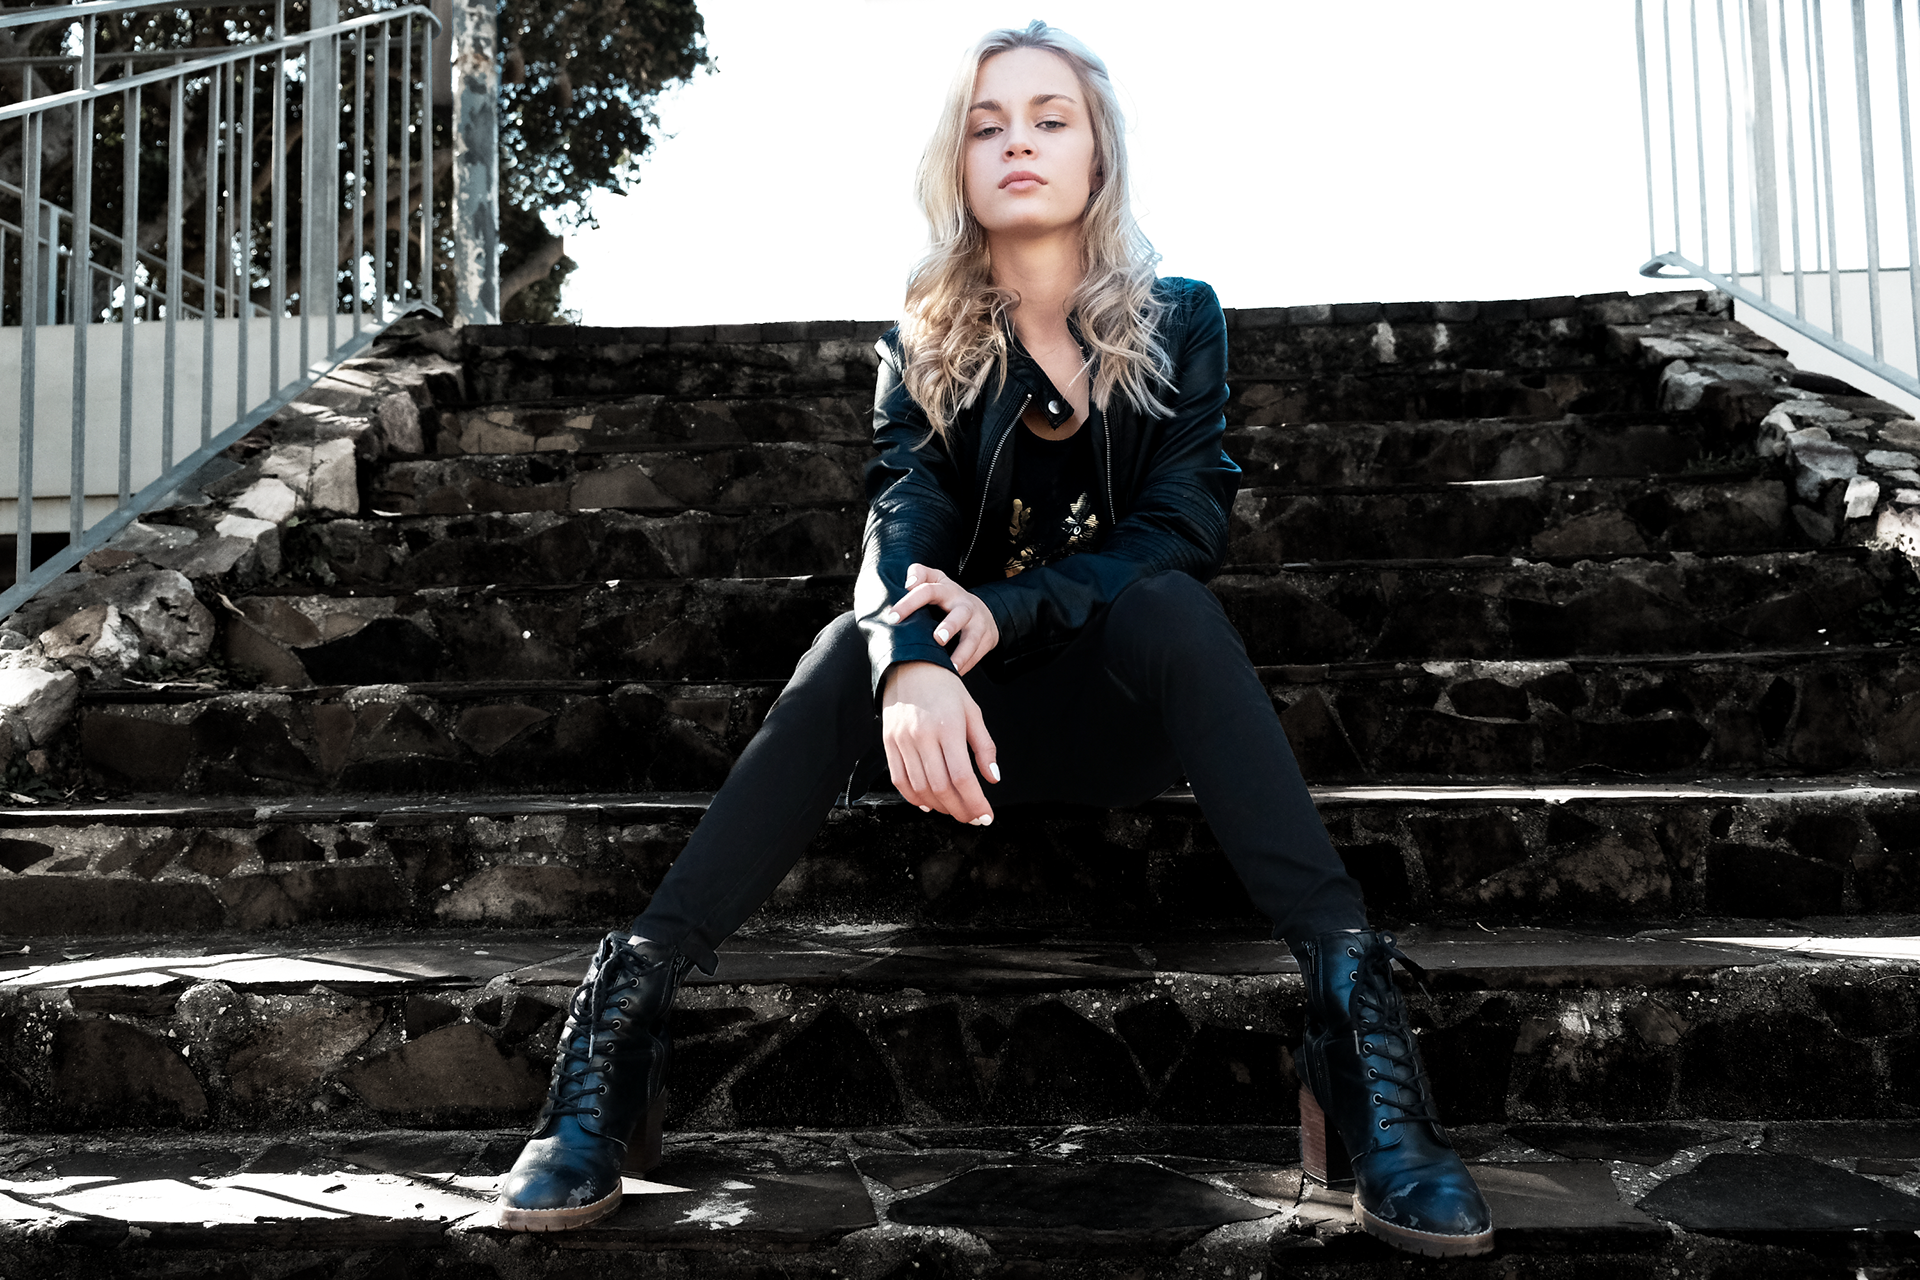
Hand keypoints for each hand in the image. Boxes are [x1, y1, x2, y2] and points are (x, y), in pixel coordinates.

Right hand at [881, 660, 998, 825]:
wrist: (910, 666)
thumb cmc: (945, 688)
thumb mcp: (973, 712)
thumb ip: (984, 747)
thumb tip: (993, 778)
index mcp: (948, 727)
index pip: (962, 777)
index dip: (975, 802)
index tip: (986, 816)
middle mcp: (923, 736)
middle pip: (941, 787)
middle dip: (960, 810)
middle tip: (973, 818)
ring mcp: (902, 741)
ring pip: (920, 788)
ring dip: (940, 807)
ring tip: (955, 810)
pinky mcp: (889, 743)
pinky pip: (900, 780)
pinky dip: (915, 798)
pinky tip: (930, 803)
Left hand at [882, 564, 999, 675]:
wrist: (983, 612)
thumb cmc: (950, 598)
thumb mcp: (937, 580)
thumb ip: (920, 574)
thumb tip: (908, 582)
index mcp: (947, 590)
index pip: (928, 590)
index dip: (910, 602)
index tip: (894, 618)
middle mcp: (964, 606)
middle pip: (959, 614)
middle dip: (950, 626)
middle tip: (937, 639)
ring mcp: (977, 624)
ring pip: (972, 638)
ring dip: (962, 652)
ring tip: (951, 665)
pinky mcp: (986, 639)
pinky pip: (977, 654)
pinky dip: (967, 665)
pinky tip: (955, 674)